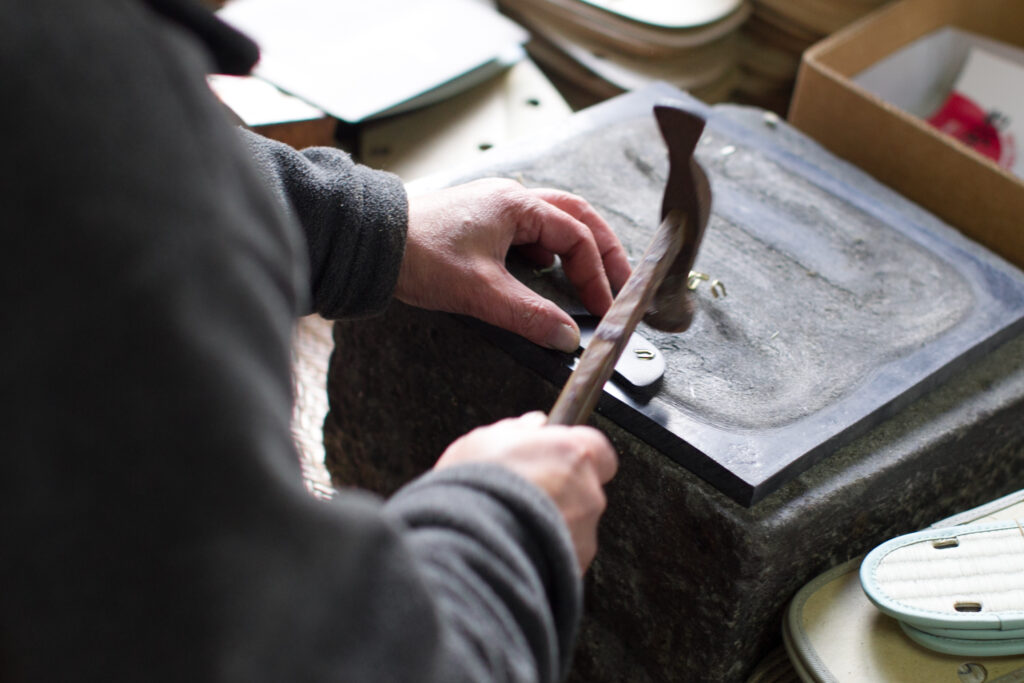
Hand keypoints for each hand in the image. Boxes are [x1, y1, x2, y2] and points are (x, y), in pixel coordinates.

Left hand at [397, 178, 630, 351]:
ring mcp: (495, 210)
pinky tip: (544, 279)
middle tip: (622, 283)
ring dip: (575, 251)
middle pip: (576, 218)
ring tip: (590, 282)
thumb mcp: (480, 291)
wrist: (370, 243)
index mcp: (517, 205)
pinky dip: (546, 255)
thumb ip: (528, 315)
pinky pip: (528, 235)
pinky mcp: (480, 226)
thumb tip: (566, 337)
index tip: (606, 306)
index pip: (577, 236)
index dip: (598, 274)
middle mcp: (510, 200)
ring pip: (552, 224)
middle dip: (602, 252)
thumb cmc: (417, 253)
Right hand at [435, 412, 617, 572]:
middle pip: (585, 489)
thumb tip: (534, 425)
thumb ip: (518, 430)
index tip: (554, 457)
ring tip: (514, 525)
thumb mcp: (484, 441)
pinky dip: (545, 553)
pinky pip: (562, 555)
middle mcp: (588, 494)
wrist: (466, 545)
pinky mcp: (573, 567)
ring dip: (553, 524)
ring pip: (574, 525)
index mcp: (574, 454)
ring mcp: (584, 535)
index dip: (575, 454)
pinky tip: (516, 547)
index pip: (598, 449)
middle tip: (525, 493)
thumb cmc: (474, 490)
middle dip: (562, 491)